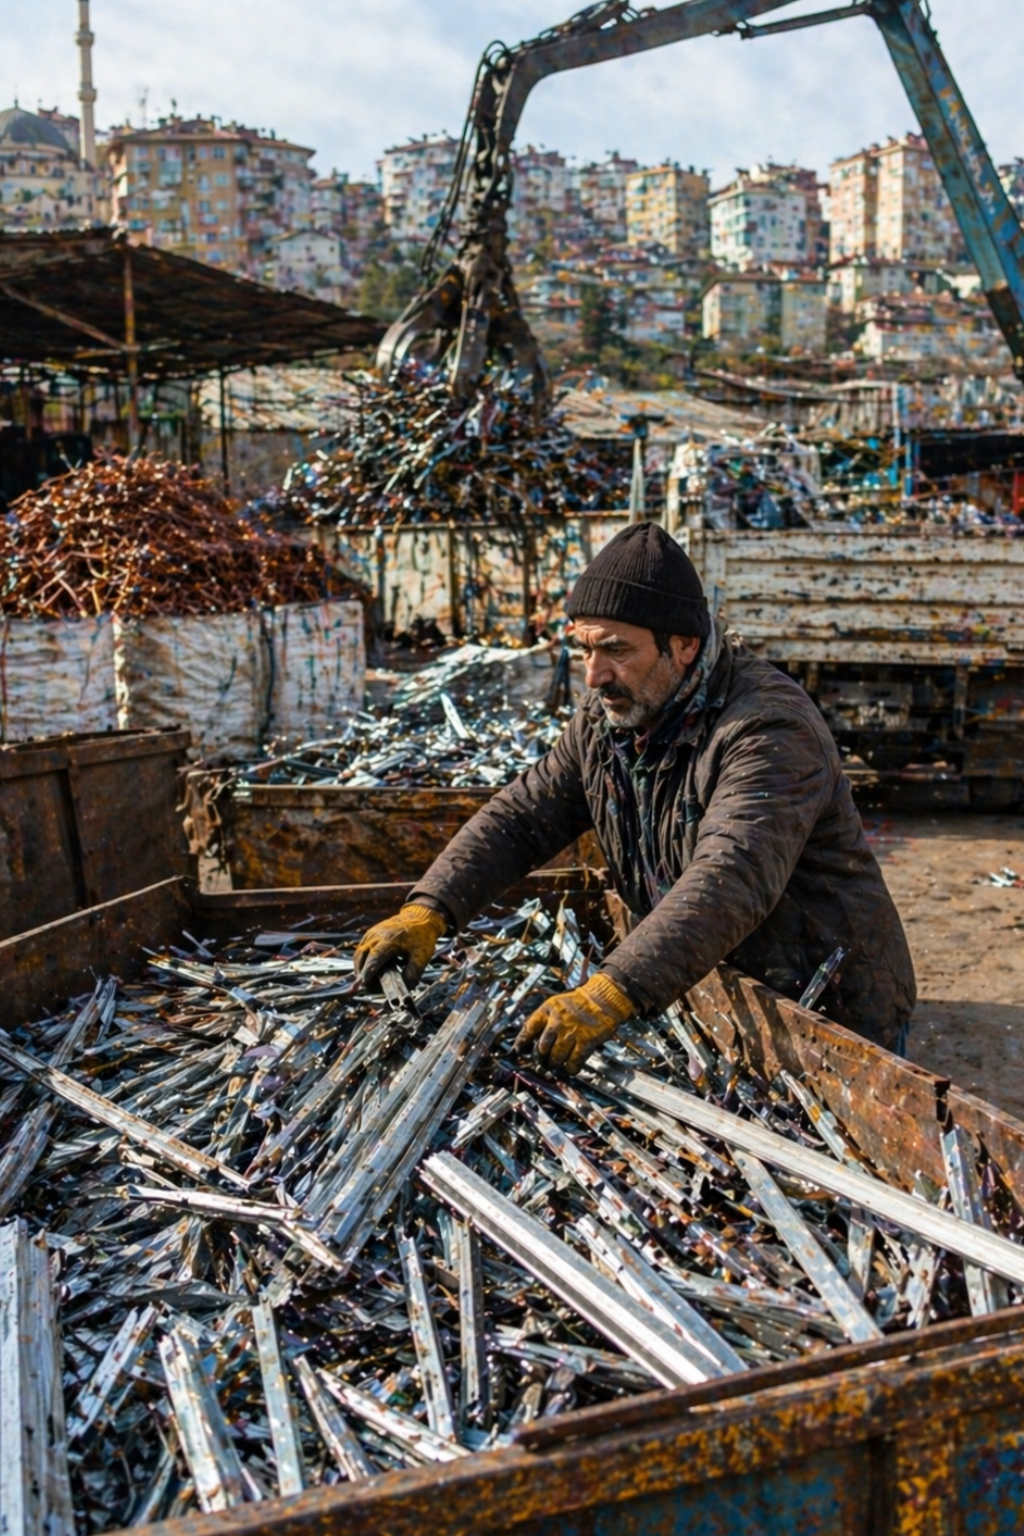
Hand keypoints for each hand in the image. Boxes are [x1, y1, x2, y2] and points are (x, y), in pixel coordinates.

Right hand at [353, 904, 445, 989]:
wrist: (419, 917)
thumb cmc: (420, 936)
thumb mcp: (422, 956)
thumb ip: (413, 973)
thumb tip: (404, 988)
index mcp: (389, 940)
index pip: (374, 959)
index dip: (368, 972)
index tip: (366, 984)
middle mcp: (376, 936)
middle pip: (361, 957)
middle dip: (362, 974)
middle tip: (369, 986)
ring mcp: (371, 934)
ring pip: (358, 954)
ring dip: (360, 968)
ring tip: (370, 980)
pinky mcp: (370, 934)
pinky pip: (361, 950)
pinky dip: (362, 961)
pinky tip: (371, 969)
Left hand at [515, 972, 634, 1074]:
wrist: (604, 998)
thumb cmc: (581, 1002)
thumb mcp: (557, 1003)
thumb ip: (545, 1018)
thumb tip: (532, 1037)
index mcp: (549, 1010)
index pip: (529, 1028)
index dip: (521, 1042)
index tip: (517, 1051)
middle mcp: (558, 1021)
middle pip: (541, 1047)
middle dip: (541, 1058)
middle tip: (542, 1062)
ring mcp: (572, 1032)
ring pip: (556, 1057)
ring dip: (555, 1064)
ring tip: (555, 1065)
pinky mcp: (586, 1041)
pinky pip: (574, 1061)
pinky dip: (571, 1067)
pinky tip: (570, 1067)